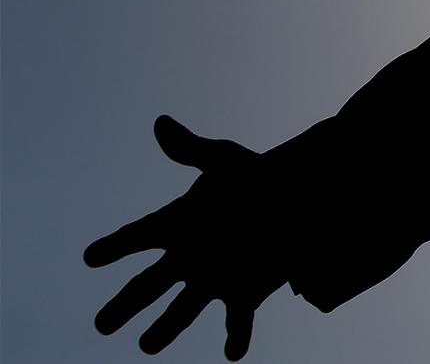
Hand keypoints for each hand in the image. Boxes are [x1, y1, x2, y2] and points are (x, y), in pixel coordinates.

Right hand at [85, 116, 289, 359]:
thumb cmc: (262, 176)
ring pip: (185, 310)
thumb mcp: (227, 161)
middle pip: (151, 285)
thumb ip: (192, 150)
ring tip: (148, 347)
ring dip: (167, 329)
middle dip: (126, 304)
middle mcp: (191, 255)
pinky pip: (238, 320)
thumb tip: (160, 123)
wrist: (305, 195)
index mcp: (181, 222)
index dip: (115, 246)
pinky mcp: (247, 291)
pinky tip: (234, 353)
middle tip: (101, 325)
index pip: (140, 235)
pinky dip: (237, 337)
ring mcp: (217, 276)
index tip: (90, 256)